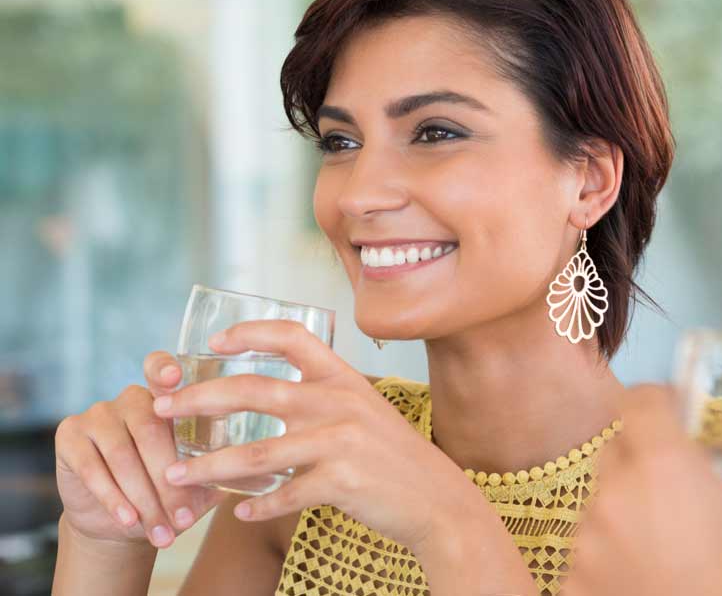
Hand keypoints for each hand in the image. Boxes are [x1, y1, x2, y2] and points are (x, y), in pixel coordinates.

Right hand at [54, 353, 227, 549]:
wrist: (122, 521)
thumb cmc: (170, 492)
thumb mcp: (199, 481)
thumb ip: (220, 470)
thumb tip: (259, 475)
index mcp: (167, 399)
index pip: (161, 370)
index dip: (164, 370)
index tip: (174, 379)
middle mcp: (132, 398)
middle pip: (150, 430)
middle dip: (169, 480)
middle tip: (185, 518)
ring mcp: (98, 413)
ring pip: (122, 454)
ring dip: (144, 498)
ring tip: (163, 532)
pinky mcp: (69, 435)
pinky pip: (92, 467)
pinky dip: (113, 498)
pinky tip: (128, 520)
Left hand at [150, 319, 488, 553]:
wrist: (437, 499)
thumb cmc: (395, 456)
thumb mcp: (367, 410)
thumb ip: (326, 398)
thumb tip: (275, 396)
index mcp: (342, 378)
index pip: (292, 337)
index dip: (250, 333)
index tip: (214, 343)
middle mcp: (338, 402)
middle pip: (254, 391)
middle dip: (199, 398)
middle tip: (162, 408)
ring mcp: (339, 443)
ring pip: (257, 453)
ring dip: (209, 466)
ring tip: (176, 474)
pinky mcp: (340, 482)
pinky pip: (283, 495)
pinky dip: (258, 505)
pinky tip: (241, 511)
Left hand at [562, 384, 721, 595]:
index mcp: (663, 469)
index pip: (642, 400)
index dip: (662, 399)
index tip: (684, 413)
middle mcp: (613, 497)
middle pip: (620, 447)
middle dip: (650, 452)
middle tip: (688, 477)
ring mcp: (587, 544)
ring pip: (601, 499)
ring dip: (630, 504)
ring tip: (674, 533)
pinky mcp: (574, 586)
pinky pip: (585, 551)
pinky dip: (611, 553)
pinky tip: (650, 573)